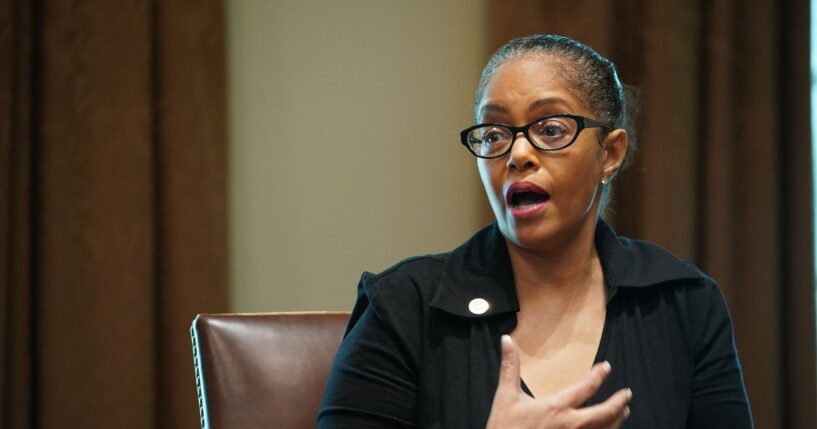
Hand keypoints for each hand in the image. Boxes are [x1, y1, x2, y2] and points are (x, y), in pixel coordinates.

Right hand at [486, 335, 631, 428]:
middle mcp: (571, 426)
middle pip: (604, 413)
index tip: (607, 367)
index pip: (586, 387)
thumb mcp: (505, 397)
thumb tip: (506, 340)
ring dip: (617, 421)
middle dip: (618, 402)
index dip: (598, 375)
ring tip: (623, 413)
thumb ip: (510, 367)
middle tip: (626, 394)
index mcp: (556, 407)